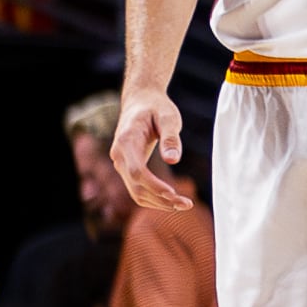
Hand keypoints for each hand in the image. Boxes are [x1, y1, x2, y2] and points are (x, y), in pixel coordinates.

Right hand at [112, 88, 192, 209]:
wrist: (140, 102)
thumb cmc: (156, 107)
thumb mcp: (168, 116)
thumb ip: (170, 137)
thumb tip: (173, 159)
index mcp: (126, 141)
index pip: (137, 171)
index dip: (154, 186)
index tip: (173, 195)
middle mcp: (119, 155)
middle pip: (136, 186)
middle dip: (160, 199)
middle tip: (187, 204)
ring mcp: (121, 163)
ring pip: (136, 192)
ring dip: (158, 203)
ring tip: (184, 205)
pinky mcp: (127, 168)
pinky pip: (137, 189)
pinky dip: (154, 198)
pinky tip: (173, 200)